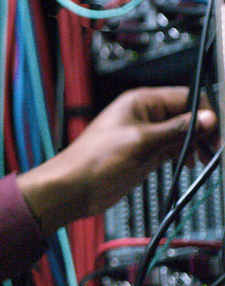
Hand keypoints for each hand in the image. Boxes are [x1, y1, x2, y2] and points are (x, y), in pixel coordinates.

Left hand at [17, 86, 217, 231]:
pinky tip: (191, 163)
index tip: (219, 130)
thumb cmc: (95, 160)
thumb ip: (176, 130)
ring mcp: (147, 135)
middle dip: (206, 130)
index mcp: (141, 102)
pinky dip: (186, 154)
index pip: (186, 97)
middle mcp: (145, 116)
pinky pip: (174, 149)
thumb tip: (207, 119)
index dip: (207, 112)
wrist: (74, 187)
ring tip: (207, 157)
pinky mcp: (146, 154)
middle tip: (217, 147)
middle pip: (189, 116)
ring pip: (184, 134)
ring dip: (198, 143)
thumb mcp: (141, 141)